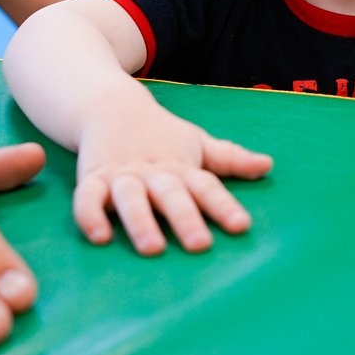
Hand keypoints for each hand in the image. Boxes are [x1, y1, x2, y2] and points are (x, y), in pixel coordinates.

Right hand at [74, 100, 272, 254]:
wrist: (110, 105)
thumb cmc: (160, 133)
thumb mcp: (197, 143)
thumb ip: (229, 159)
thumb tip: (267, 165)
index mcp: (181, 166)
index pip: (206, 185)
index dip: (223, 206)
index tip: (241, 226)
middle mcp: (153, 171)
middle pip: (172, 194)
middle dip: (185, 218)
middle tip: (200, 244)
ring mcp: (122, 174)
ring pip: (131, 197)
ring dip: (140, 222)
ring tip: (152, 249)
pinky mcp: (93, 178)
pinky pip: (87, 198)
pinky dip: (90, 215)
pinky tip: (99, 237)